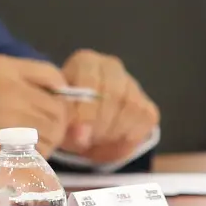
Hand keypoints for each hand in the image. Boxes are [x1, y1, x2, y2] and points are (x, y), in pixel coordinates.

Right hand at [0, 54, 70, 174]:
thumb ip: (13, 78)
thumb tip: (46, 94)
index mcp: (4, 68)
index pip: (53, 76)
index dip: (57, 93)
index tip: (49, 104)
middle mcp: (14, 90)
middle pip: (58, 108)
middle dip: (54, 121)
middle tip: (38, 130)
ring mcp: (14, 119)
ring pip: (53, 132)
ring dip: (46, 140)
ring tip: (25, 142)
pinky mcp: (11, 146)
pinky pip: (41, 152)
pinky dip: (35, 155)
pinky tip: (17, 152)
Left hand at [60, 49, 158, 164]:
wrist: (81, 126)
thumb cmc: (64, 115)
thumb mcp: (58, 116)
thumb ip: (65, 120)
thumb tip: (80, 135)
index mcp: (85, 62)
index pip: (90, 80)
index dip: (86, 110)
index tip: (79, 133)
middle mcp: (111, 67)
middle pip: (114, 93)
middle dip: (99, 123)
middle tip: (86, 141)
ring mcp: (133, 85)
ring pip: (131, 107)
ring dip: (113, 131)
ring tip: (95, 142)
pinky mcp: (147, 107)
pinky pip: (144, 121)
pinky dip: (128, 138)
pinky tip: (111, 144)